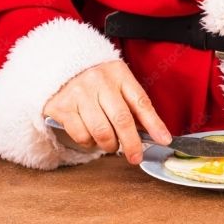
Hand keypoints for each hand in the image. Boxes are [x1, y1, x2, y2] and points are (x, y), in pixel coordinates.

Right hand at [43, 60, 171, 163]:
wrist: (59, 66)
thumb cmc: (95, 79)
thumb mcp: (117, 83)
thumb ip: (133, 105)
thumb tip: (154, 134)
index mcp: (118, 74)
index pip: (140, 101)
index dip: (154, 124)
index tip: (164, 140)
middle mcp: (98, 81)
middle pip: (122, 120)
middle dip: (132, 144)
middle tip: (135, 156)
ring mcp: (78, 94)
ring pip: (101, 132)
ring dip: (109, 145)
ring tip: (110, 143)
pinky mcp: (62, 107)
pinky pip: (81, 136)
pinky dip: (89, 143)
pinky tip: (90, 137)